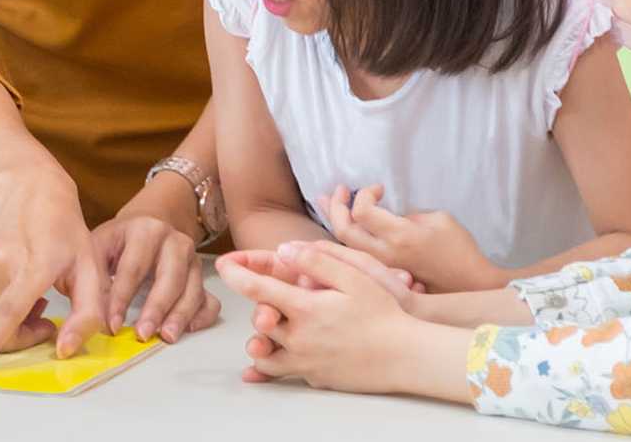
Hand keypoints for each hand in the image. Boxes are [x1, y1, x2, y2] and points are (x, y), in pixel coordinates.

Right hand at [0, 170, 104, 368]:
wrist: (29, 188)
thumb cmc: (65, 229)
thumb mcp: (91, 269)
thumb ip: (86, 314)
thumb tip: (64, 350)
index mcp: (36, 263)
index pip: (9, 309)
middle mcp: (0, 261)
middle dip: (24, 337)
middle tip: (46, 318)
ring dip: (9, 326)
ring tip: (32, 301)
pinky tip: (15, 294)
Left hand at [91, 210, 219, 342]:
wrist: (147, 226)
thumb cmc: (119, 241)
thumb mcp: (99, 246)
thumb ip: (94, 277)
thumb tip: (89, 316)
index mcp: (145, 230)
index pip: (134, 267)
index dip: (122, 298)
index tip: (112, 324)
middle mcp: (174, 241)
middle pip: (170, 277)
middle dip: (156, 308)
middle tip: (143, 333)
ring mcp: (192, 259)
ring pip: (192, 289)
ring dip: (180, 315)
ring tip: (165, 336)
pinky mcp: (201, 277)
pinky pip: (210, 299)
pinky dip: (203, 315)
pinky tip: (189, 328)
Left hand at [218, 243, 417, 392]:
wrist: (407, 357)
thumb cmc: (384, 314)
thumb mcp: (355, 276)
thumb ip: (316, 261)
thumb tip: (284, 251)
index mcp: (305, 309)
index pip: (258, 289)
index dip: (236, 273)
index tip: (223, 264)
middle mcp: (299, 339)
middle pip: (260, 322)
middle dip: (257, 308)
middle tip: (261, 299)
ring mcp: (306, 362)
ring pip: (265, 354)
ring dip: (260, 340)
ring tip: (265, 327)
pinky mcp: (316, 378)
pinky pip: (283, 373)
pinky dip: (269, 368)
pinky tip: (258, 369)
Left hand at [325, 184, 499, 291]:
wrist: (468, 283)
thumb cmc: (458, 247)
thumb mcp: (438, 219)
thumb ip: (406, 215)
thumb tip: (386, 215)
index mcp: (400, 236)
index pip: (362, 211)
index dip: (364, 194)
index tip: (379, 188)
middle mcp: (385, 253)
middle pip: (343, 230)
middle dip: (336, 206)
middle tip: (339, 190)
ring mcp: (381, 266)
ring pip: (344, 244)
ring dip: (333, 220)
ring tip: (325, 201)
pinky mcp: (383, 273)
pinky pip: (354, 253)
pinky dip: (342, 235)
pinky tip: (339, 223)